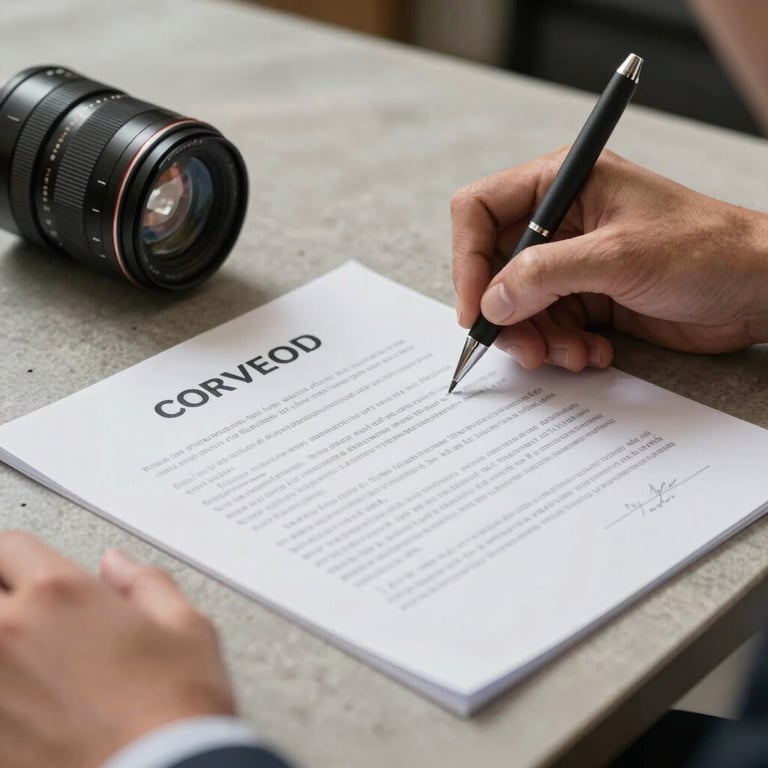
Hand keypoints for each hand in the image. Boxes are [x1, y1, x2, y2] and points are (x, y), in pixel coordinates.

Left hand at [0, 531, 235, 767]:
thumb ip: (147, 584)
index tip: (24, 573)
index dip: (16, 557)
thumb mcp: (188, 629)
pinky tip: (20, 701)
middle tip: (19, 613)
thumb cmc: (176, 712)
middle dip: (0, 596)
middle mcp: (10, 633)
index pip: (8, 546)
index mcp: (62, 595)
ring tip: (21, 662)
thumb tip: (117, 565)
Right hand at [451, 149, 767, 369]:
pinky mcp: (586, 297)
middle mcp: (559, 221)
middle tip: (525, 347)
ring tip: (570, 355)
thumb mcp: (618, 256)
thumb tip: (490, 301)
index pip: (481, 211)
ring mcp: (571, 262)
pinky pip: (549, 327)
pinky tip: (593, 353)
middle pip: (494, 268)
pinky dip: (562, 347)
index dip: (468, 259)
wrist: (757, 290)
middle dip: (506, 313)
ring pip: (518, 306)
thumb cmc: (704, 249)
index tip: (474, 307)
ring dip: (537, 338)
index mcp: (562, 183)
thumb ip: (546, 275)